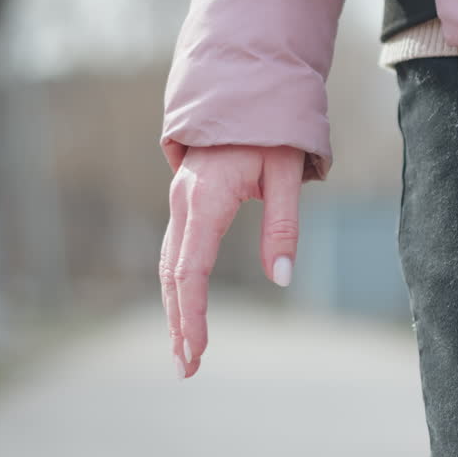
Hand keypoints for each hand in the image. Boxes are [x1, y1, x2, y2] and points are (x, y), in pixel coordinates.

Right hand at [160, 144, 303, 377]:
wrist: (244, 87)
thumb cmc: (271, 131)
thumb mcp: (288, 174)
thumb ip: (284, 225)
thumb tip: (282, 278)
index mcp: (206, 199)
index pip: (192, 269)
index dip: (193, 315)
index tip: (199, 351)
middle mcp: (184, 203)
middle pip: (172, 275)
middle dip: (178, 324)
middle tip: (187, 369)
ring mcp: (180, 202)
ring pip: (169, 265)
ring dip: (174, 310)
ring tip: (185, 353)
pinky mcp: (186, 202)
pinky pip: (175, 251)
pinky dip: (177, 287)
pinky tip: (185, 312)